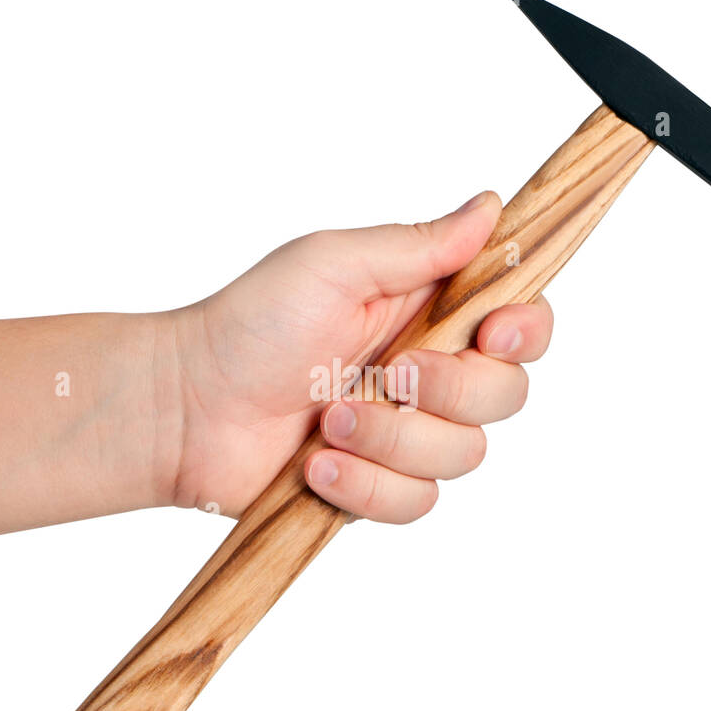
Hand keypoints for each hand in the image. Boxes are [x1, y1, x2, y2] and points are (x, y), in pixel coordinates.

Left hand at [165, 191, 554, 520]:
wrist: (185, 409)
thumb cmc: (249, 325)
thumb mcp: (333, 265)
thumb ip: (418, 245)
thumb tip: (490, 207)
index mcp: (426, 312)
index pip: (520, 324)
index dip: (525, 333)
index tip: (491, 336)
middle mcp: (427, 373)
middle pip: (506, 396)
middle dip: (448, 391)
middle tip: (386, 373)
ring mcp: (405, 435)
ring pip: (462, 455)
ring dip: (390, 439)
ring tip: (325, 421)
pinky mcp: (378, 486)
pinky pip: (416, 502)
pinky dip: (366, 485)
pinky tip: (317, 465)